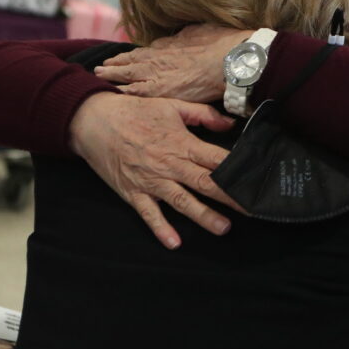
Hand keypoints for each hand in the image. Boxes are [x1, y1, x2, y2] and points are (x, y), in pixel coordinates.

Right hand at [69, 92, 245, 248]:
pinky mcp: (133, 192)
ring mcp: (151, 181)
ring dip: (203, 216)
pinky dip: (160, 229)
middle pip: (205, 183)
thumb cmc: (135, 111)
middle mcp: (169, 164)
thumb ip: (203, 114)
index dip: (236, 169)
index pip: (215, 159)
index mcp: (182, 143)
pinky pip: (148, 214)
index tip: (254, 179)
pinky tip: (174, 243)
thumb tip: (230, 123)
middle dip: (229, 197)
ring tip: (223, 228)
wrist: (93, 120)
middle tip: (251, 209)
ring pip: (182, 202)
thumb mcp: (172, 105)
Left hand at [94, 24, 253, 102]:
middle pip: (130, 63)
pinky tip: (113, 96)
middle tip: (99, 68)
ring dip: (112, 77)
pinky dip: (123, 93)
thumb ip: (184, 37)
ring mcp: (158, 75)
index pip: (141, 52)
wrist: (231, 60)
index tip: (117, 58)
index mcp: (167, 46)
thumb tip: (178, 37)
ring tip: (100, 77)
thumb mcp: (199, 32)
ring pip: (128, 77)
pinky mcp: (162, 91)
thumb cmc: (221, 45)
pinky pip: (136, 93)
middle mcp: (158, 59)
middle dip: (113, 65)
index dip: (128, 56)